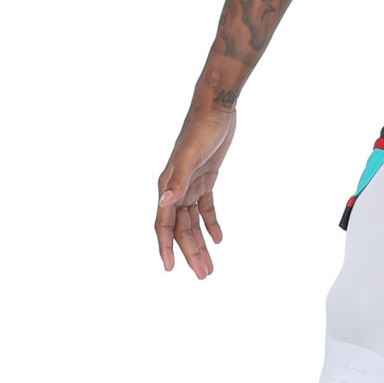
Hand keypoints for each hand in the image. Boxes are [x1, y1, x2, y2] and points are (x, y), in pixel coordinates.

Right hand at [156, 93, 235, 277]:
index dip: (166, 247)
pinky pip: (206, 207)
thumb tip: (164, 203)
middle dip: (191, 253)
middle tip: (203, 275)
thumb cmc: (201, 129)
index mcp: (168, 186)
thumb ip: (178, 180)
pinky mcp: (205, 179)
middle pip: (181, 229)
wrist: (216, 108)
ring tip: (210, 266)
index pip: (164, 224)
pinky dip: (211, 223)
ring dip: (201, 243)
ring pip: (193, 222)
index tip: (170, 269)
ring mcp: (190, 184)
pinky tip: (219, 238)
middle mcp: (176, 189)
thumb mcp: (191, 156)